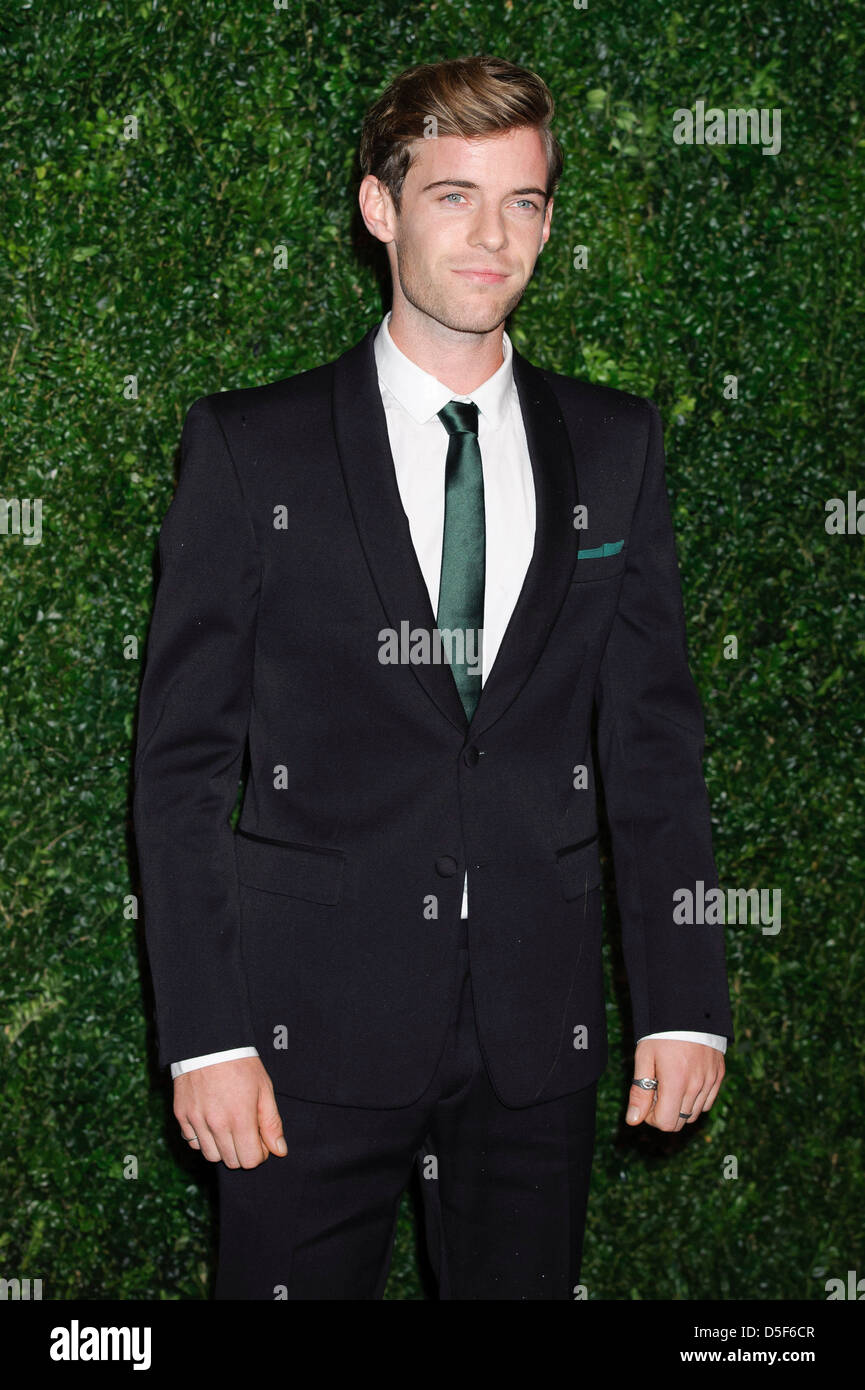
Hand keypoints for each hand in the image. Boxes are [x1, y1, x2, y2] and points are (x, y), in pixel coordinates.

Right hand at [173, 1056, 287, 1167]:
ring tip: (228, 1128)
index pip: (249, 1160)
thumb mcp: (264, 1088)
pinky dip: (203, 1138)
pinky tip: (211, 1122)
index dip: (259, 1154)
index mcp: (240, 1118)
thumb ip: (271, 1122)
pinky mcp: (181, 1115)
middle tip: (246, 1132)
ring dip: (222, 1148)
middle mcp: (216, 1124)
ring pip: (210, 1155)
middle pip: (231, 1161)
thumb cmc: (241, 1063)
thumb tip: (279, 1151)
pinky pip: (192, 1142)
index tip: (260, 1140)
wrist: (209, 1041)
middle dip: (242, 1152)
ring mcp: (196, 1121)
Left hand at [626, 1039, 724, 1131]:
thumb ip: (639, 1092)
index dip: (651, 1117)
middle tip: (657, 1091)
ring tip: (670, 1084)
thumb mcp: (644, 1058)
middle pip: (680, 1122)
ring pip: (694, 1114)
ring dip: (679, 1107)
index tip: (647, 1099)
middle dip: (664, 1113)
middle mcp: (696, 1086)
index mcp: (676, 1082)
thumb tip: (633, 1120)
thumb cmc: (661, 1033)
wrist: (688, 1009)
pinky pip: (707, 1102)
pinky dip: (695, 1100)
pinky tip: (685, 1082)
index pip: (666, 1123)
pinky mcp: (719, 1075)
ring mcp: (710, 1081)